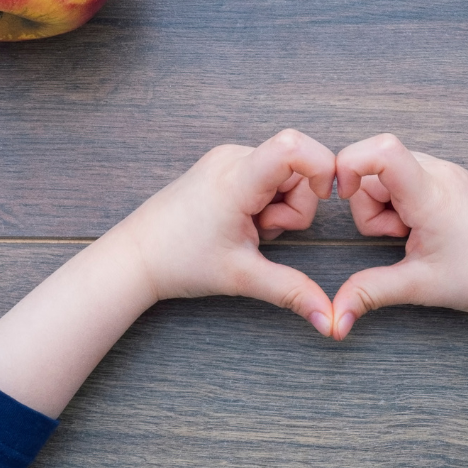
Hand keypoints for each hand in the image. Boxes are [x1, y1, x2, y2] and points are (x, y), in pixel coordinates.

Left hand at [116, 129, 335, 334]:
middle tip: (263, 232)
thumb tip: (330, 321)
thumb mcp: (243, 277)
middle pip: (298, 167)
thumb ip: (292, 292)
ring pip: (285, 172)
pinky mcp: (225, 163)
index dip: (321, 166)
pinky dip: (267, 199)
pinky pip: (267, 173)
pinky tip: (242, 219)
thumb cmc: (181, 262)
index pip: (293, 146)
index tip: (324, 197)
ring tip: (249, 228)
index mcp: (237, 179)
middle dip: (296, 205)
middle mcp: (233, 157)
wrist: (137, 255)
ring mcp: (228, 158)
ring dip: (280, 205)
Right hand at [331, 134, 467, 338]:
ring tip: (413, 233)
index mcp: (431, 194)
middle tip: (397, 235)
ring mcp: (449, 171)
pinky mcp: (454, 177)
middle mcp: (440, 171)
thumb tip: (335, 317)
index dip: (350, 163)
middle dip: (369, 201)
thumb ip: (369, 292)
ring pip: (391, 170)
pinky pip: (411, 175)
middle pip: (376, 165)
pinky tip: (424, 226)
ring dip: (387, 202)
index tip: (343, 195)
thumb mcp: (419, 286)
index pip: (382, 150)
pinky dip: (404, 199)